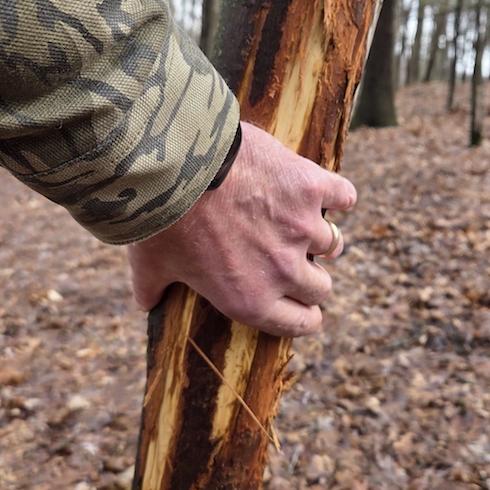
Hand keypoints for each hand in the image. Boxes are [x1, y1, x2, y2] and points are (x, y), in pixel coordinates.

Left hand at [127, 122, 355, 336]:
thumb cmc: (161, 220)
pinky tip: (327, 192)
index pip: (302, 324)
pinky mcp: (310, 187)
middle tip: (295, 260)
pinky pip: (343, 197)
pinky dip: (338, 195)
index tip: (304, 306)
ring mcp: (301, 228)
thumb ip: (152, 288)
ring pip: (333, 244)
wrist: (177, 165)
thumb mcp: (150, 263)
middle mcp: (283, 271)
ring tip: (305, 224)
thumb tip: (145, 302)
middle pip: (320, 287)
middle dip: (310, 277)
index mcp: (250, 300)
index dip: (305, 316)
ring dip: (320, 236)